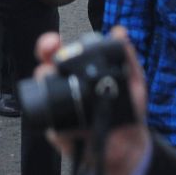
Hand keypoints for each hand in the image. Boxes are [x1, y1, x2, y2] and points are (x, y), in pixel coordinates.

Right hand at [35, 28, 150, 174]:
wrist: (128, 143)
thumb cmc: (128, 108)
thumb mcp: (133, 80)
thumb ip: (127, 56)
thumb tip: (119, 32)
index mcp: (81, 70)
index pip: (62, 52)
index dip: (53, 44)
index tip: (54, 42)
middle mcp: (67, 85)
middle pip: (46, 65)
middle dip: (44, 54)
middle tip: (50, 49)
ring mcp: (60, 106)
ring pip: (43, 88)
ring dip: (46, 79)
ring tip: (55, 77)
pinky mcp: (58, 129)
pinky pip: (50, 120)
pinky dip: (54, 117)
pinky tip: (67, 114)